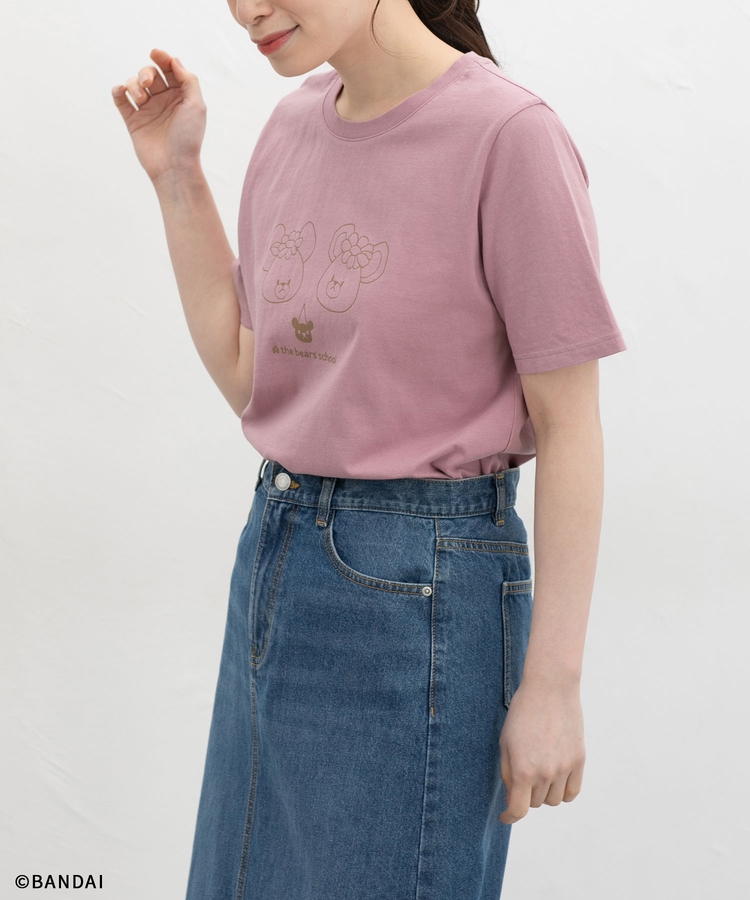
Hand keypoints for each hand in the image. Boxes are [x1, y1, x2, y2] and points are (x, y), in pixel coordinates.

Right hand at [111, 49, 206, 182]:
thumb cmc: (188, 138)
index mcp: (180, 96)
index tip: (156, 54)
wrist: (174, 166)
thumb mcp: (196, 106)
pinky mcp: (133, 121)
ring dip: (134, 84)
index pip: (169, 70)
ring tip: (141, 99)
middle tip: (147, 83)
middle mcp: (163, 101)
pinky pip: (121, 99)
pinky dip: (118, 91)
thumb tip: (174, 60)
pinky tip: (121, 91)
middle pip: (150, 74)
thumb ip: (188, 80)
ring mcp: (147, 110)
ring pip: (134, 84)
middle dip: (146, 72)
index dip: (162, 58)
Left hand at [498, 678, 585, 824]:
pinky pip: (573, 792)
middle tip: (522, 774)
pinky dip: (564, 791)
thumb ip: (508, 774)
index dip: (510, 817)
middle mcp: (546, 773)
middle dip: (525, 794)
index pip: (519, 810)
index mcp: (523, 770)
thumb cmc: (522, 713)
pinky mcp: (579, 760)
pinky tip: (556, 779)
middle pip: (535, 803)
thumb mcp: (505, 742)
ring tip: (539, 772)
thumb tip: (512, 799)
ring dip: (544, 793)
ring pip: (554, 800)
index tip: (505, 816)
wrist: (550, 689)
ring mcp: (565, 768)